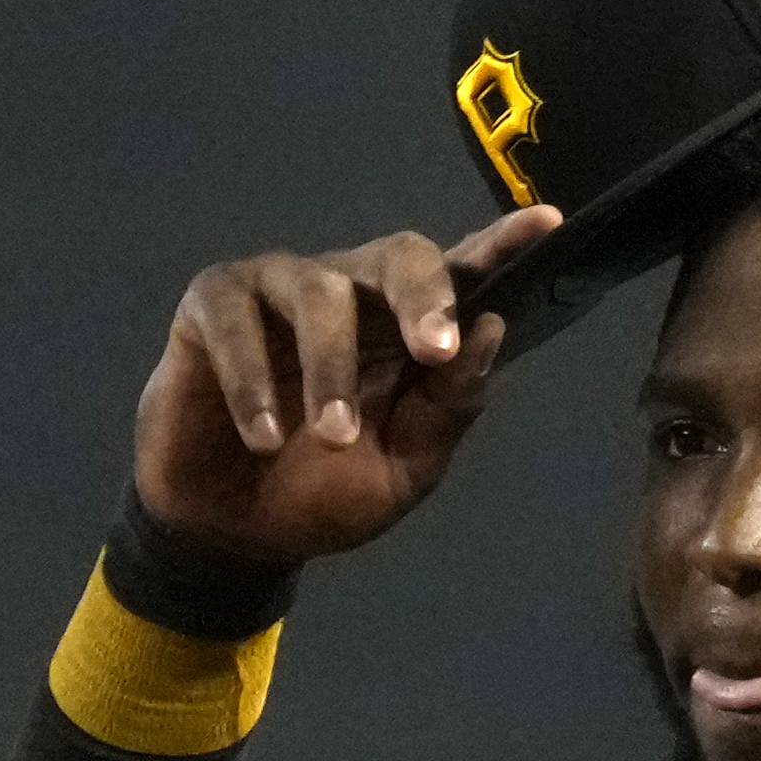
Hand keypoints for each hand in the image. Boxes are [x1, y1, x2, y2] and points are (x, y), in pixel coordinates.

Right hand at [131, 203, 563, 563]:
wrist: (233, 535)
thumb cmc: (322, 494)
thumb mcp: (404, 468)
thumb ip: (448, 407)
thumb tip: (489, 331)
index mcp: (406, 328)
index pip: (461, 275)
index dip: (502, 244)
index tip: (545, 225)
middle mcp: (350, 291)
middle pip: (400, 256)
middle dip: (425, 296)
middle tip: (437, 350)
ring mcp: (280, 289)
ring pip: (319, 292)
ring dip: (330, 368)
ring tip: (332, 438)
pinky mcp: (214, 304)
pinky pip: (238, 317)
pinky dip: (253, 380)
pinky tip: (265, 435)